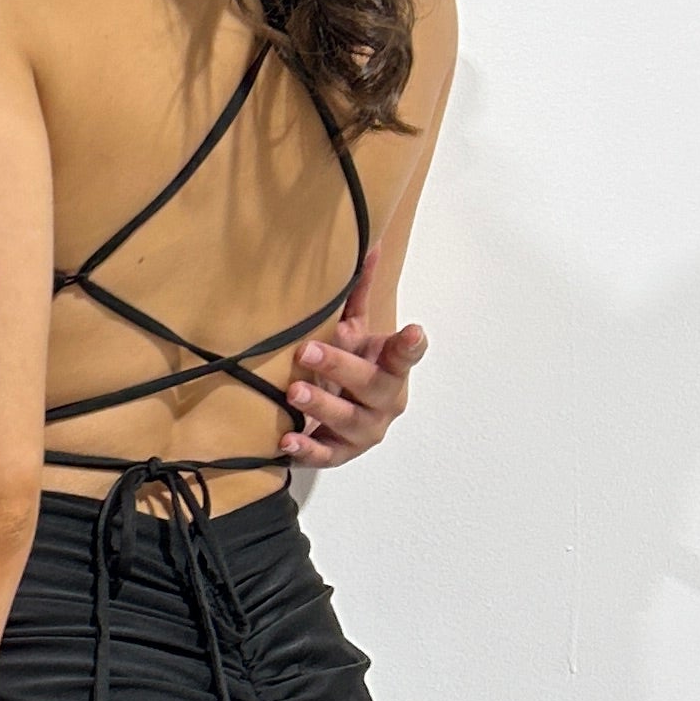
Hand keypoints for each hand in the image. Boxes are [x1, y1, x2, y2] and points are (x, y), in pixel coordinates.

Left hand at [281, 268, 427, 466]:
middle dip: (340, 367)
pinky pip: (326, 456)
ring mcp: (366, 430)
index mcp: (392, 367)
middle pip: (370, 385)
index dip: (409, 345)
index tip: (413, 331)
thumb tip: (366, 244)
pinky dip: (306, 450)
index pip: (406, 355)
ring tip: (294, 391)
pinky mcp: (342, 454)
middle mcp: (386, 400)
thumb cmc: (353, 366)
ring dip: (321, 405)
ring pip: (348, 421)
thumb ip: (359, 297)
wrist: (345, 415)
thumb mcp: (356, 332)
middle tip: (308, 351)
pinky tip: (286, 440)